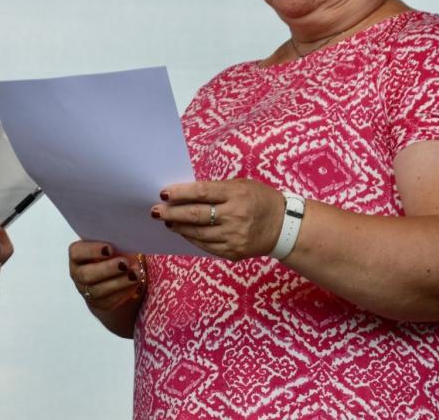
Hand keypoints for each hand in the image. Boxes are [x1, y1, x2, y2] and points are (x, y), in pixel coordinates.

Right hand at [67, 240, 144, 311]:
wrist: (114, 271)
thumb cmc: (113, 250)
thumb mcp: (111, 241)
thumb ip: (114, 239)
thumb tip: (125, 239)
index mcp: (77, 254)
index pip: (77, 253)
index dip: (92, 251)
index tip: (109, 248)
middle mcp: (77, 273)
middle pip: (86, 275)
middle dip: (107, 269)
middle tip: (125, 263)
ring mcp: (86, 290)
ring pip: (98, 290)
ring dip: (118, 282)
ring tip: (134, 274)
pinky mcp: (98, 303)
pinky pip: (109, 301)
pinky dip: (123, 292)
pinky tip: (134, 284)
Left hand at [152, 179, 283, 260]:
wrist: (283, 226)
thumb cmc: (258, 199)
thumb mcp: (240, 185)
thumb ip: (215, 189)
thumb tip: (185, 193)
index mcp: (236, 194)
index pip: (202, 192)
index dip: (181, 193)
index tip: (164, 193)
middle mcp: (235, 216)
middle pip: (196, 215)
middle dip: (172, 213)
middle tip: (155, 211)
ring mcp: (234, 237)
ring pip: (198, 233)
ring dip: (179, 227)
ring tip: (167, 221)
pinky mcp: (233, 252)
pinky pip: (206, 246)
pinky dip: (192, 239)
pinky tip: (183, 232)